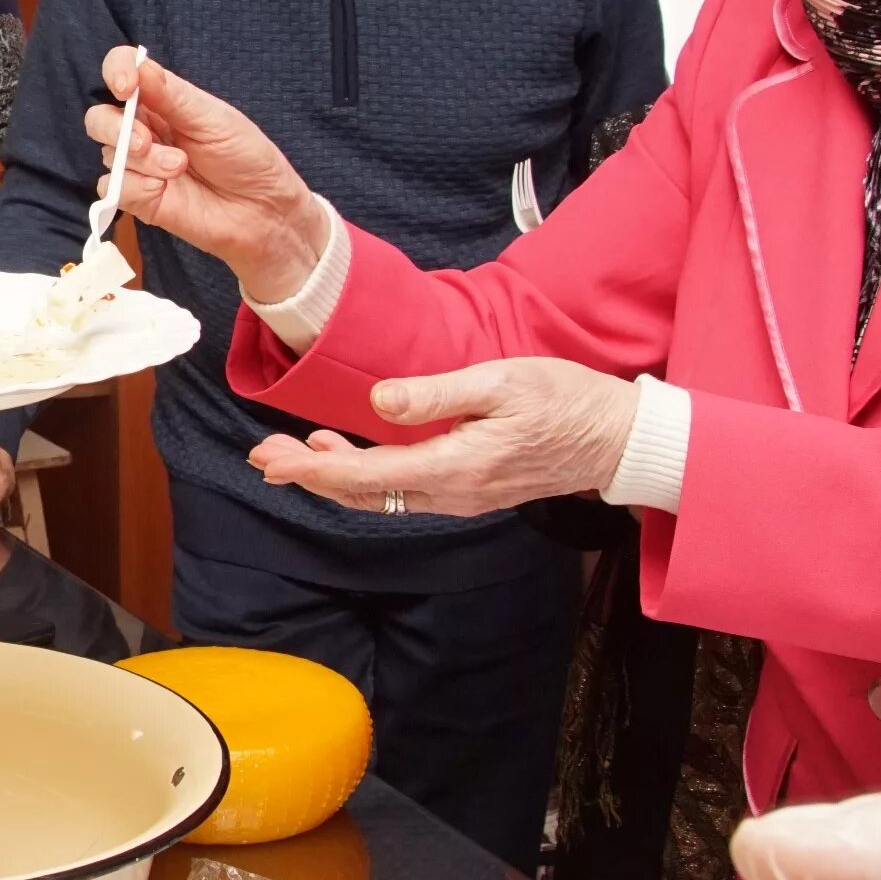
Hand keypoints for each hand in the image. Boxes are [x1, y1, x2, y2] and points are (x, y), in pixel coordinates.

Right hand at [88, 48, 323, 300]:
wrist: (262, 212)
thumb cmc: (246, 159)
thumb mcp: (214, 119)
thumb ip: (172, 95)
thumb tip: (138, 65)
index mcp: (163, 101)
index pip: (123, 72)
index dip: (116, 72)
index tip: (126, 87)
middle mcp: (145, 129)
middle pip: (100, 117)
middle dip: (116, 127)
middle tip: (145, 143)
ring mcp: (138, 165)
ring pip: (107, 153)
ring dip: (141, 161)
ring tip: (178, 168)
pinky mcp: (137, 198)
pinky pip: (113, 187)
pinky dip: (136, 187)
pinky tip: (164, 189)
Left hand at [246, 357, 636, 515]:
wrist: (617, 439)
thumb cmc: (565, 400)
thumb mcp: (500, 382)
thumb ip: (435, 394)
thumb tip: (377, 401)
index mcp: (455, 466)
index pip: (367, 475)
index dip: (312, 470)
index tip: (272, 461)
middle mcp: (451, 493)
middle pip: (363, 492)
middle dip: (308, 475)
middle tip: (263, 455)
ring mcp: (460, 497)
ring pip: (379, 495)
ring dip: (332, 476)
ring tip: (290, 453)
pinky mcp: (468, 490)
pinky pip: (401, 491)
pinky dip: (363, 475)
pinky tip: (343, 454)